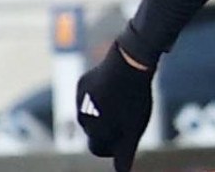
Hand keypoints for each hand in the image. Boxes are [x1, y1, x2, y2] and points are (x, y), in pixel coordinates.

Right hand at [76, 43, 153, 171]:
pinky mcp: (82, 83)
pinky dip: (100, 94)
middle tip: (129, 115)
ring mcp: (80, 99)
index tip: (126, 137)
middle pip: (95, 130)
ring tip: (123, 100)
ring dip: (104, 111)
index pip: (98, 148)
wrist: (128, 63)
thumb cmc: (134, 99)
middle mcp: (82, 118)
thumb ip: (125, 152)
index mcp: (94, 131)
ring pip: (92, 112)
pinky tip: (114, 86)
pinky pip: (90, 94)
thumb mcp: (134, 128)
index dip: (113, 146)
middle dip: (109, 127)